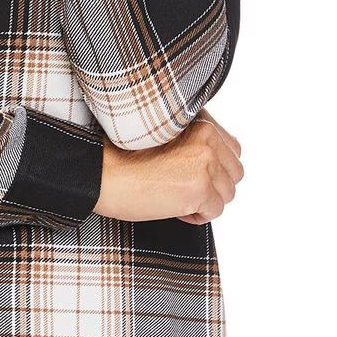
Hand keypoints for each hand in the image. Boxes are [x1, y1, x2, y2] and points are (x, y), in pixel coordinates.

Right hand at [92, 109, 244, 224]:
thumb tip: (216, 160)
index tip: (191, 172)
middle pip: (234, 171)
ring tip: (176, 196)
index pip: (231, 147)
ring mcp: (205, 162)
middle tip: (185, 187)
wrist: (102, 173)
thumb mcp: (163, 133)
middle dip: (214, 185)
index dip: (214, 166)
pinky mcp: (199, 188)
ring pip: (227, 193)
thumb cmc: (122, 156)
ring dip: (205, 200)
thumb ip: (194, 138)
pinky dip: (196, 216)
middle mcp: (206, 137)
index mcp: (199, 120)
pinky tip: (174, 207)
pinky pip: (215, 211)